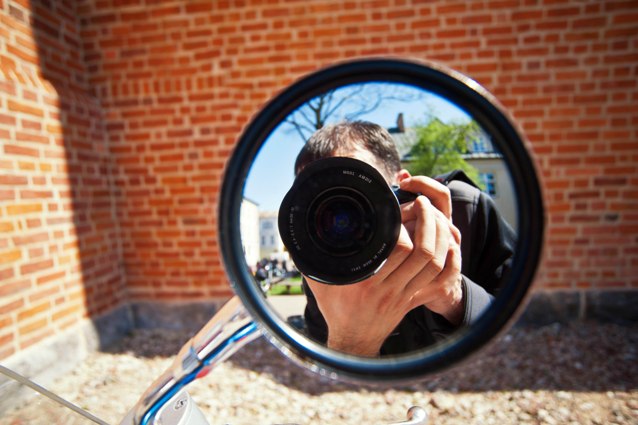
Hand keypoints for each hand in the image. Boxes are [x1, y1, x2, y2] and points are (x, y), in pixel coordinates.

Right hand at [306, 174, 463, 355]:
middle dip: (427, 222)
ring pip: (434, 263)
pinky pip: (439, 278)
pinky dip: (448, 258)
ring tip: (434, 215)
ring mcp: (404, 295)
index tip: (400, 205)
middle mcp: (388, 288)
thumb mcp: (318, 279)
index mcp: (366, 281)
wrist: (352, 341)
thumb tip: (297, 229)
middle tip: (422, 202)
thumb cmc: (334, 307)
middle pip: (422, 251)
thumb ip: (310, 255)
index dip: (403, 223)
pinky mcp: (414, 299)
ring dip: (439, 236)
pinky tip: (447, 241)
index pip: (397, 247)